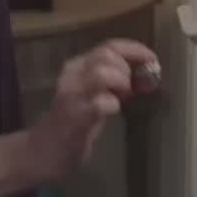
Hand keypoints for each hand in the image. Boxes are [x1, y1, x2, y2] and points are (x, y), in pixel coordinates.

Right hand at [26, 38, 158, 181]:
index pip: (108, 46)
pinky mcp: (74, 116)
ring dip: (120, 83)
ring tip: (121, 97)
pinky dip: (113, 105)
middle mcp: (72, 75)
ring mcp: (71, 94)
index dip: (134, 49)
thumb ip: (113, 81)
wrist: (44, 151)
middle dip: (127, 69)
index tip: (152, 58)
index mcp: (77, 66)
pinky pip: (100, 103)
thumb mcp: (93, 93)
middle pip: (106, 55)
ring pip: (102, 73)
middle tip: (130, 88)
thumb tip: (144, 73)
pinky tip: (112, 112)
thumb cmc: (74, 122)